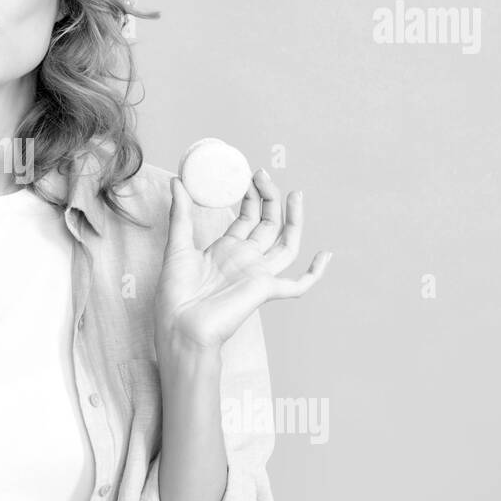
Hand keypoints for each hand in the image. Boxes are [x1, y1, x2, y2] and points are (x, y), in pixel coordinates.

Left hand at [155, 170, 331, 364]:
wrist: (180, 325)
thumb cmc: (175, 294)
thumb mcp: (177, 246)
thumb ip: (180, 214)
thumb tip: (178, 180)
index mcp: (226, 250)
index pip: (247, 218)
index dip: (252, 197)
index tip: (250, 176)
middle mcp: (245, 260)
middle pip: (268, 225)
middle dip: (270, 199)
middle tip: (263, 175)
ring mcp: (257, 275)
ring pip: (286, 245)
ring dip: (294, 220)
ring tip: (295, 194)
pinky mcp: (265, 291)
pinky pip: (298, 285)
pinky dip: (314, 273)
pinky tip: (325, 255)